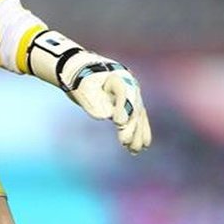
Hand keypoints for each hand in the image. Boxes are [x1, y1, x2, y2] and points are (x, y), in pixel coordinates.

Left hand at [26, 29, 151, 153]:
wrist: (83, 74)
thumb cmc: (82, 81)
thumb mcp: (83, 89)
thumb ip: (93, 102)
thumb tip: (107, 115)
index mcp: (117, 76)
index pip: (124, 92)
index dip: (123, 107)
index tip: (117, 122)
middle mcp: (129, 85)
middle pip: (133, 106)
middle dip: (131, 126)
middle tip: (125, 141)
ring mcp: (132, 95)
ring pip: (138, 115)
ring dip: (138, 133)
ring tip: (134, 150)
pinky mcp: (130, 106)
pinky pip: (139, 120)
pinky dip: (140, 132)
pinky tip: (142, 146)